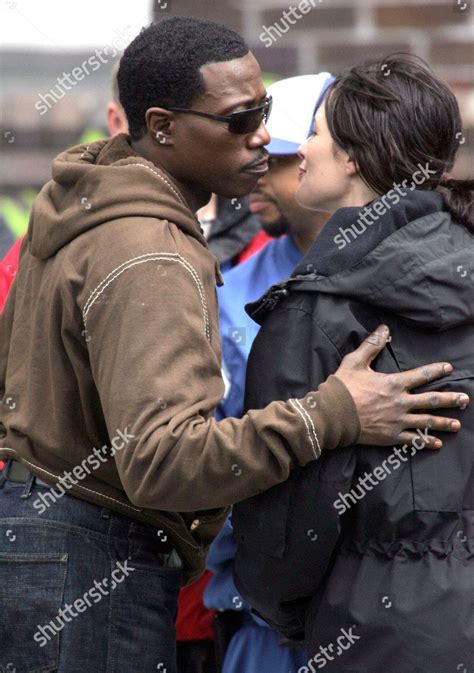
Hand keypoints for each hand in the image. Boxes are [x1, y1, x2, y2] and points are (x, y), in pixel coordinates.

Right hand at [334, 325, 469, 447]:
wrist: (332, 414)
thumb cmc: (342, 387)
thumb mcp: (355, 361)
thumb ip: (372, 345)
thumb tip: (384, 329)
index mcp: (394, 383)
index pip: (421, 375)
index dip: (436, 370)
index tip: (449, 368)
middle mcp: (400, 402)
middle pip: (431, 400)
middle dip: (450, 399)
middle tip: (465, 399)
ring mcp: (397, 420)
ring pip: (426, 421)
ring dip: (443, 422)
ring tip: (457, 425)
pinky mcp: (391, 435)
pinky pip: (412, 439)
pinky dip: (426, 441)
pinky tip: (437, 443)